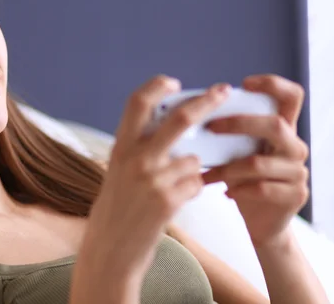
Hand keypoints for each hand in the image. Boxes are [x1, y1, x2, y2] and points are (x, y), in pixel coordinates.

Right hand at [80, 75, 230, 280]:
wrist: (110, 251)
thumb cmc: (115, 210)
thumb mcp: (118, 172)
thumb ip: (139, 149)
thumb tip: (173, 130)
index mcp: (120, 148)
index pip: (137, 102)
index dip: (157, 87)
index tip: (174, 82)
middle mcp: (135, 159)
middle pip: (179, 119)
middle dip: (206, 102)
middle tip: (223, 91)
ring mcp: (153, 180)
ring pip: (193, 158)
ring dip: (193, 169)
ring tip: (175, 186)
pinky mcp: (168, 201)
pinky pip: (196, 183)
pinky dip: (193, 188)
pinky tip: (177, 200)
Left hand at [202, 74, 309, 248]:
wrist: (263, 222)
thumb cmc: (244, 179)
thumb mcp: (237, 151)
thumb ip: (228, 132)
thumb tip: (188, 112)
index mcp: (283, 129)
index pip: (292, 96)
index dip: (273, 84)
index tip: (244, 83)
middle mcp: (295, 146)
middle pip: (275, 125)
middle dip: (239, 123)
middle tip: (211, 127)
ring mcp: (298, 172)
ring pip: (259, 163)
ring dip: (227, 167)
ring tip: (208, 173)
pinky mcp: (295, 195)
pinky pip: (262, 188)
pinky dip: (238, 189)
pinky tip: (226, 192)